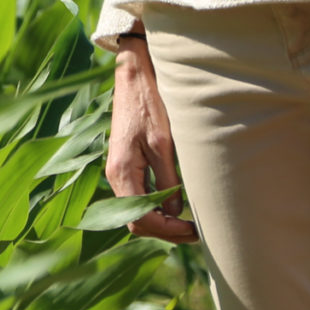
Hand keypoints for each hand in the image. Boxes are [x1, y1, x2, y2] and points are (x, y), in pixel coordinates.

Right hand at [105, 40, 197, 242]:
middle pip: (136, 220)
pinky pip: (137, 196)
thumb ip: (167, 180)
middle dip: (164, 231)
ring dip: (160, 221)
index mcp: (121, 172)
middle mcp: (115, 176)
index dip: (168, 230)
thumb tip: (174, 213)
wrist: (134, 77)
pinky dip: (155, 207)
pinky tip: (175, 204)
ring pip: (136, 210)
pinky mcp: (125, 164)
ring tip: (188, 222)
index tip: (193, 230)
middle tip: (194, 232)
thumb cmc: (148, 105)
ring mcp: (118, 171)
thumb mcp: (163, 143)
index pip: (140, 218)